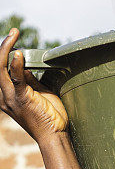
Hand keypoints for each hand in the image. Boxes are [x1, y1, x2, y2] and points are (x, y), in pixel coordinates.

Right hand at [0, 28, 67, 145]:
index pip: (0, 70)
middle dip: (2, 46)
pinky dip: (16, 65)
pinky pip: (16, 79)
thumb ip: (29, 81)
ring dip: (6, 49)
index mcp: (6, 95)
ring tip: (13, 35)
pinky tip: (19, 53)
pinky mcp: (21, 99)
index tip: (11, 39)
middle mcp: (4, 96)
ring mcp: (11, 98)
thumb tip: (25, 66)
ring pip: (1, 69)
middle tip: (13, 32)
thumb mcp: (38, 94)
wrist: (55, 137)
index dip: (4, 54)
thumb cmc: (50, 117)